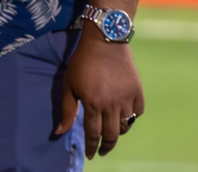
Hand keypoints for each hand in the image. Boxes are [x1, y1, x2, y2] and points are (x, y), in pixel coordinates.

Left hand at [58, 32, 144, 157]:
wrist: (105, 42)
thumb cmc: (81, 62)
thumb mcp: (69, 84)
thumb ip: (67, 110)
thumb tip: (60, 132)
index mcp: (92, 104)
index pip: (93, 134)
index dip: (92, 147)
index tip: (91, 155)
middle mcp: (112, 105)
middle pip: (112, 135)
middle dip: (106, 146)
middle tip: (102, 151)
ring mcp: (127, 99)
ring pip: (125, 125)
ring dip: (118, 132)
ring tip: (111, 133)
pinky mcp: (138, 92)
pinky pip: (137, 113)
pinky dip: (131, 118)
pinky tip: (124, 118)